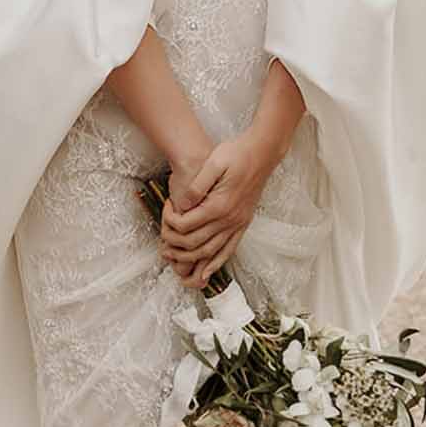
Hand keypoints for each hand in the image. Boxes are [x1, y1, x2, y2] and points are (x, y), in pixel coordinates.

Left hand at [160, 130, 278, 287]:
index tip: (166, 207)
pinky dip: (216, 264)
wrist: (263, 153)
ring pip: (210, 253)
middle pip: (195, 244)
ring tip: (174, 259)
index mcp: (219, 205)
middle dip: (174, 245)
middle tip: (162, 239)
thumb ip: (198, 185)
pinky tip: (206, 273)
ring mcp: (238, 224)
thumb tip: (183, 204)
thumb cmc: (236, 153)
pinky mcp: (243, 224)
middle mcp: (229, 219)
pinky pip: (229, 250)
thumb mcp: (214, 162)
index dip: (170, 221)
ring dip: (190, 260)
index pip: (186, 225)